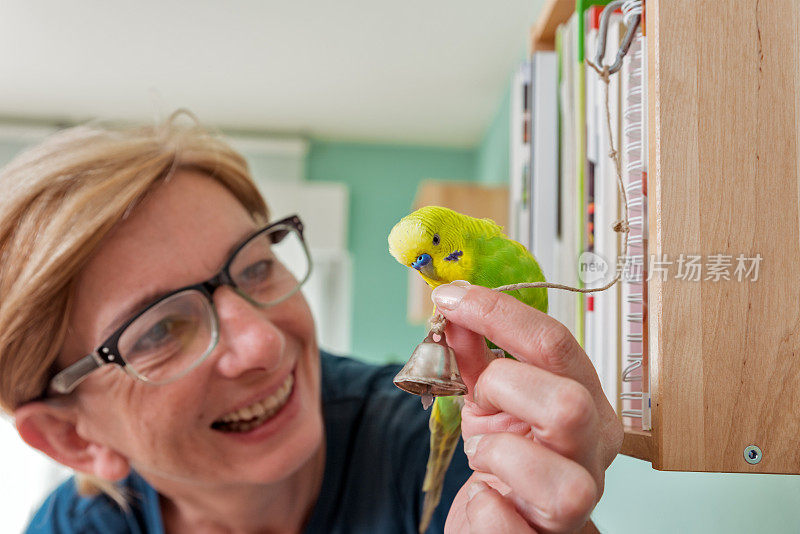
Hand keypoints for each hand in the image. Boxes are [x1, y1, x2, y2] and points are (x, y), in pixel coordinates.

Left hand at [432, 282, 623, 532]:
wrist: (509, 525)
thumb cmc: (506, 460)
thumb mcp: (489, 401)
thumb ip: (475, 356)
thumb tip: (457, 304)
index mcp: (588, 405)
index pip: (556, 344)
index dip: (498, 313)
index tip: (451, 296)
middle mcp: (595, 452)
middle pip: (568, 404)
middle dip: (504, 391)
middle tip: (481, 400)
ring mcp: (577, 503)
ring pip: (557, 478)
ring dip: (497, 455)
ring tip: (486, 457)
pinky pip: (503, 523)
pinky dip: (480, 505)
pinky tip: (486, 497)